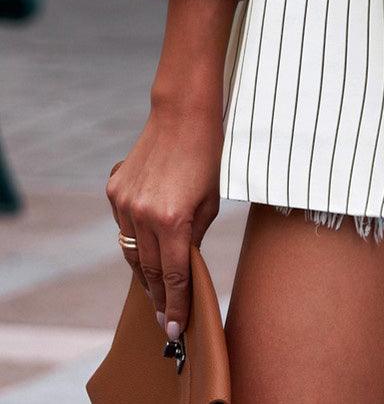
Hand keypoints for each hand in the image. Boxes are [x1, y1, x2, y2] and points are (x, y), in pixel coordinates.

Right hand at [105, 105, 222, 339]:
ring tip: (154, 291)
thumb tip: (184, 267)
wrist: (182, 114)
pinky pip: (122, 224)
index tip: (174, 329)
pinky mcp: (113, 190)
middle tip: (164, 317)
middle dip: (158, 296)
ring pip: (131, 251)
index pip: (173, 276)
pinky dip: (134, 236)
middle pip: (149, 269)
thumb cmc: (206, 156)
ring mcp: (124, 202)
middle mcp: (144, 215)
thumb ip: (195, 238)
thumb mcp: (210, 202)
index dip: (175, 305)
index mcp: (173, 220)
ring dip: (143, 272)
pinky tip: (146, 242)